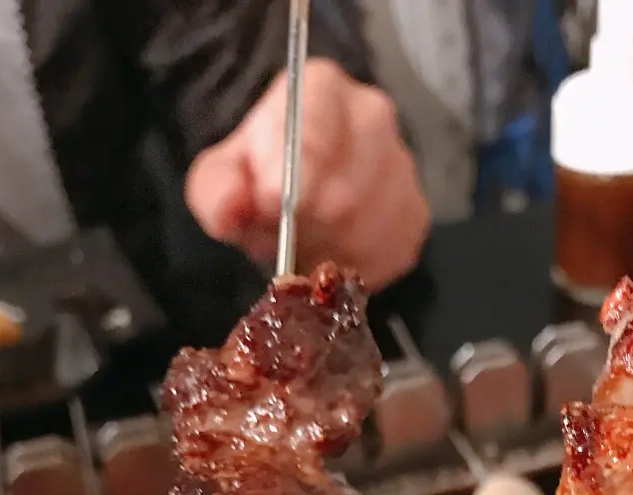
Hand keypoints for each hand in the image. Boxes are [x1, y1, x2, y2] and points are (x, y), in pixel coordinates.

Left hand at [186, 59, 430, 291]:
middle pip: (348, 191)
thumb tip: (233, 209)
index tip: (271, 207)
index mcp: (322, 88)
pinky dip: (355, 267)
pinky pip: (388, 254)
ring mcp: (402, 167)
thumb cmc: (259, 179)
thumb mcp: (221, 179)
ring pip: (369, 229)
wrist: (295, 195)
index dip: (294, 180)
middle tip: (283, 236)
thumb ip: (218, 191)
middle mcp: (373, 116)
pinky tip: (333, 256)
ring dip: (330, 251)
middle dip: (308, 226)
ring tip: (306, 245)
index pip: (316, 133)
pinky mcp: (415, 215)